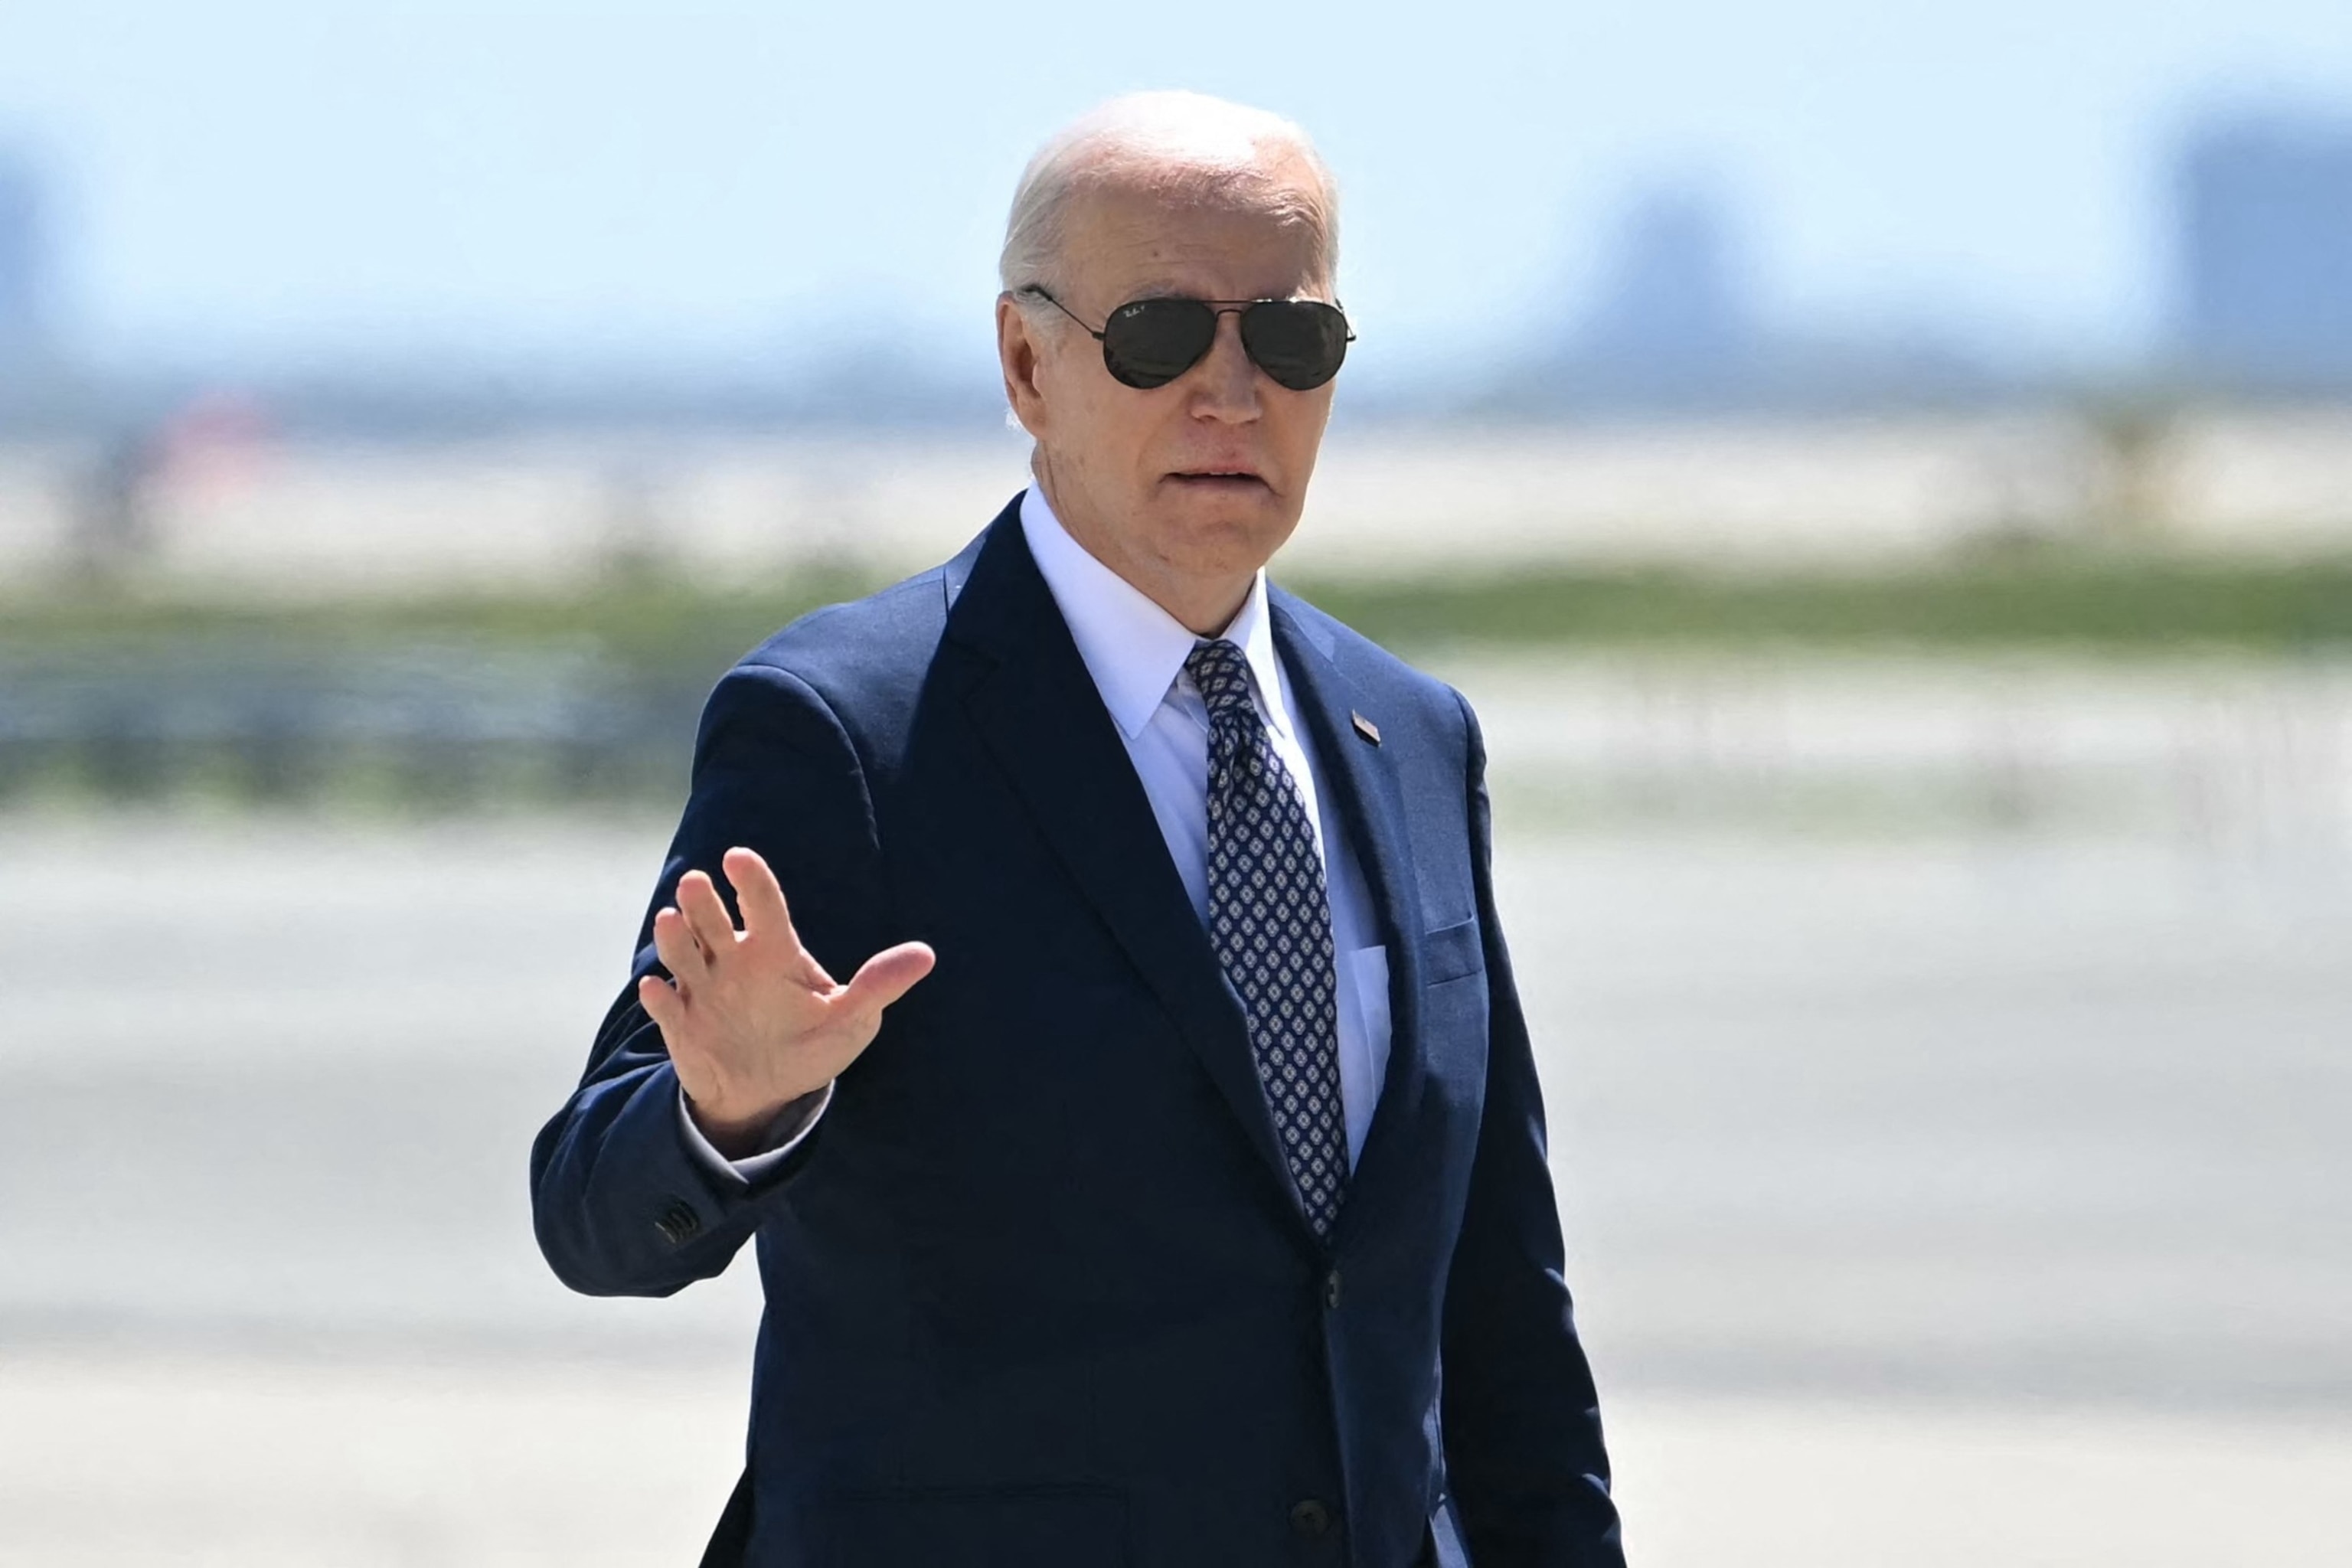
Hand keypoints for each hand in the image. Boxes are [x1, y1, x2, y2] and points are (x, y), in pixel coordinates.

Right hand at [640, 846, 933, 1157]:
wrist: (769, 1091)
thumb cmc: (811, 1043)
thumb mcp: (852, 1018)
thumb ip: (879, 986)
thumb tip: (926, 956)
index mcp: (773, 950)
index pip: (762, 906)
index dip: (751, 881)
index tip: (737, 858)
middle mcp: (732, 961)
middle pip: (712, 921)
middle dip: (701, 902)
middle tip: (695, 884)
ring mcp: (702, 990)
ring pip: (682, 954)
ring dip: (675, 939)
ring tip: (670, 920)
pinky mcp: (682, 1025)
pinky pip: (666, 1008)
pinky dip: (661, 999)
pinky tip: (658, 990)